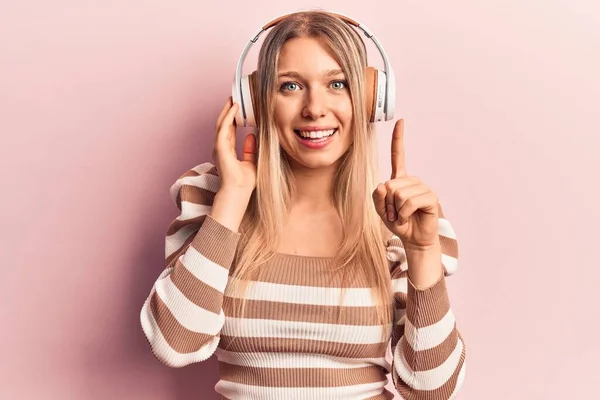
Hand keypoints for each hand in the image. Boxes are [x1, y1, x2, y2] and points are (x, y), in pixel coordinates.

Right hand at [212, 97, 256, 193]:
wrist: (238, 192)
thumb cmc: (244, 182)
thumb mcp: (251, 162)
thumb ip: (250, 149)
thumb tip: (251, 135)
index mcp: (227, 151)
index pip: (228, 130)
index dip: (232, 118)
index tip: (238, 107)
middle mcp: (221, 147)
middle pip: (223, 124)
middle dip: (228, 111)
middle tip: (234, 98)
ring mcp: (219, 147)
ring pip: (221, 123)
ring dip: (227, 110)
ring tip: (233, 99)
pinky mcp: (220, 147)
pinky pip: (223, 127)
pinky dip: (228, 116)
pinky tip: (234, 108)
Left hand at [372, 119, 439, 249]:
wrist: (414, 239)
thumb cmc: (399, 223)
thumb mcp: (381, 211)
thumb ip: (377, 198)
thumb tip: (382, 185)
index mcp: (400, 180)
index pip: (399, 156)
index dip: (399, 139)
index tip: (400, 121)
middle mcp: (412, 180)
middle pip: (390, 184)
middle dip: (388, 203)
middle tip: (395, 213)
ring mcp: (422, 188)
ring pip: (398, 194)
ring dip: (396, 210)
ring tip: (403, 216)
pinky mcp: (430, 197)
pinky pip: (409, 202)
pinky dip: (404, 213)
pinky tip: (410, 217)